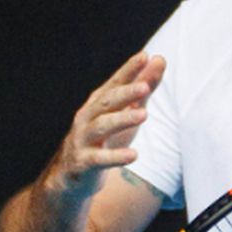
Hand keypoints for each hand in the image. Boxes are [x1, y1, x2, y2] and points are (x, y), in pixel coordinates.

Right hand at [42, 52, 166, 202]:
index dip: (128, 70)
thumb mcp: (126, 112)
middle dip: (126, 93)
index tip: (144, 56)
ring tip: (144, 115)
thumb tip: (160, 59)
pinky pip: (99, 159)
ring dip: (122, 120)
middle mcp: (88, 117)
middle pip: (107, 102)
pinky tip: (133, 155)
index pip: (115, 83)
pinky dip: (115, 157)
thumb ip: (143, 89)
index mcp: (99, 103)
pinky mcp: (83, 162)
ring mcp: (83, 139)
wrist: (70, 175)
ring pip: (102, 126)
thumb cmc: (104, 139)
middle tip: (145, 87)